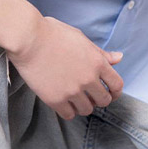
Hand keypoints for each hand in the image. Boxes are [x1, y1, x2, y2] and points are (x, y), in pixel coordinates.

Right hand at [7, 15, 123, 119]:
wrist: (28, 39)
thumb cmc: (53, 34)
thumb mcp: (81, 38)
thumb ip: (100, 53)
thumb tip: (119, 58)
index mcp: (97, 62)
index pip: (117, 85)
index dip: (116, 92)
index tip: (111, 93)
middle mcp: (88, 79)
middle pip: (104, 100)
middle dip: (99, 99)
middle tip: (91, 96)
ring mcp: (72, 91)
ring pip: (87, 109)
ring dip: (84, 105)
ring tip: (76, 98)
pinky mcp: (55, 99)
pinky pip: (69, 114)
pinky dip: (69, 110)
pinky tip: (64, 102)